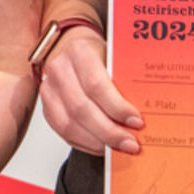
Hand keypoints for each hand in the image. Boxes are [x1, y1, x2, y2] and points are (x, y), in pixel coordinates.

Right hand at [38, 28, 143, 155]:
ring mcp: (49, 89)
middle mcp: (59, 69)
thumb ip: (125, 79)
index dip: (117, 108)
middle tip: (131, 143)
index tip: (137, 122)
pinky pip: (64, 132)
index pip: (96, 85)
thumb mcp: (114, 56)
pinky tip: (103, 146)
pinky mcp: (46, 107)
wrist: (70, 46)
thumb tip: (146, 110)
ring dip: (98, 141)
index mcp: (79, 52)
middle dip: (110, 132)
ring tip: (119, 147)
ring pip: (70, 125)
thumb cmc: (96, 53)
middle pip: (82, 109)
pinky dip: (86, 143)